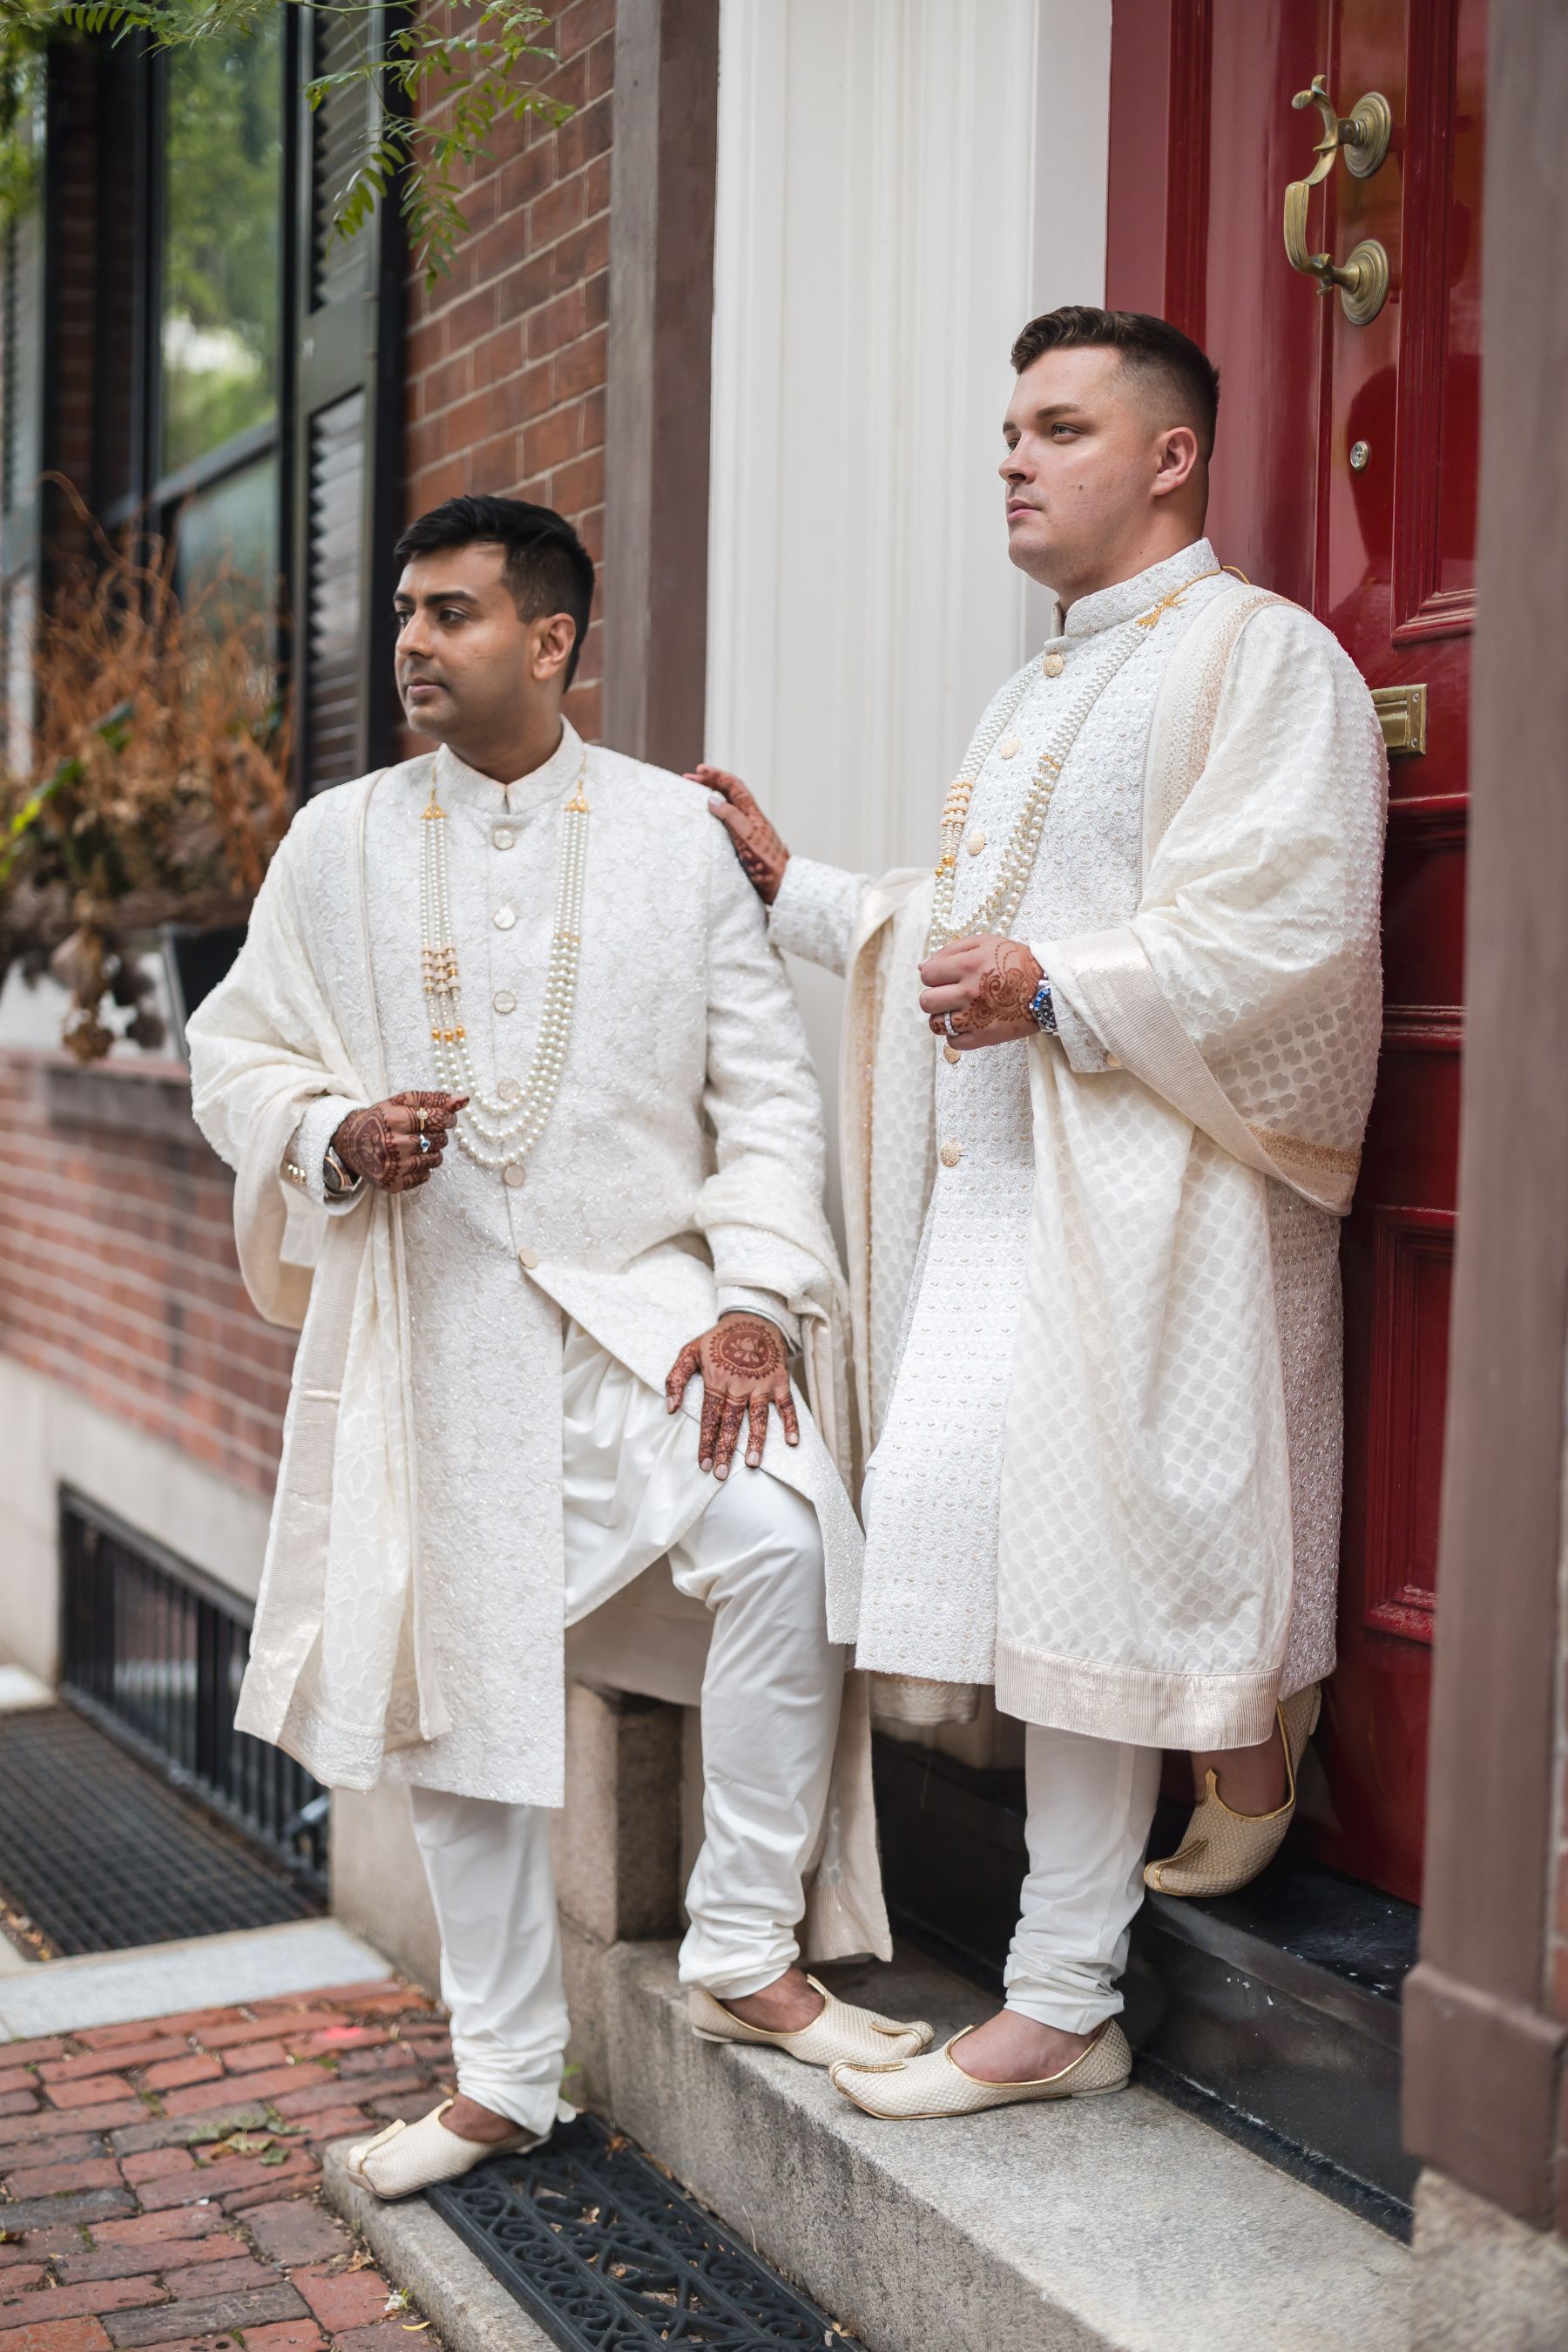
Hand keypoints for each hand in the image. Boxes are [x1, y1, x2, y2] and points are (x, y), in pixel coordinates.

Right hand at [332, 1090, 467, 1192]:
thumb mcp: (401, 1102)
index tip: (445, 1118)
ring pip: (436, 1159)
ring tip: (416, 1144)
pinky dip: (423, 1166)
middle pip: (439, 1140)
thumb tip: (464, 1099)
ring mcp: (394, 1167)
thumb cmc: (380, 1119)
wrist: (350, 1144)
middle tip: (424, 1131)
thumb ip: (433, 1099)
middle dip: (438, 1134)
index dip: (448, 1117)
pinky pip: (425, 1176)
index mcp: (395, 1120)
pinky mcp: (394, 1183)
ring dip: (432, 1151)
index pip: (438, 1118)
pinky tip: (409, 1158)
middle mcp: (393, 1144)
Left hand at [664, 1313, 799, 1477]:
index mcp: (717, 1379)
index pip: (710, 1416)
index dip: (706, 1442)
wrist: (752, 1319)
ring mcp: (762, 1384)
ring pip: (759, 1417)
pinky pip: (787, 1405)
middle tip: (721, 1473)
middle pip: (731, 1422)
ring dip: (756, 1441)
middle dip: (725, 1449)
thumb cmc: (718, 1340)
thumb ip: (675, 1379)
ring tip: (752, 1463)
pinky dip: (791, 1423)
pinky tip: (791, 1442)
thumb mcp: (690, 1351)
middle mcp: (739, 1384)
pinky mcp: (780, 1381)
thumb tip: (670, 1409)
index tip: (703, 1464)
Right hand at [689, 765, 789, 905]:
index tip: (699, 771)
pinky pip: (726, 821)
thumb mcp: (747, 837)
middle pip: (729, 793)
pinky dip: (714, 815)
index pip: (733, 785)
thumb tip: (712, 799)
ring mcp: (747, 830)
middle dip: (709, 783)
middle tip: (690, 780)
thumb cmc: (766, 863)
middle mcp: (749, 818)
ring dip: (711, 797)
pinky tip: (707, 820)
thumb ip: (731, 816)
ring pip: (727, 806)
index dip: (716, 775)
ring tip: (695, 795)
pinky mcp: (744, 843)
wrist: (780, 884)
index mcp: (751, 813)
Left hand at [918, 935, 1042, 1050]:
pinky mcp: (984, 1038)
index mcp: (967, 966)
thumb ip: (950, 951)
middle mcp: (968, 992)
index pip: (927, 975)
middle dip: (934, 997)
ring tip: (959, 1011)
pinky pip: (952, 1042)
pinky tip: (968, 1024)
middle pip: (926, 1002)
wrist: (1048, 988)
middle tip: (951, 995)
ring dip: (943, 1017)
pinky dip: (956, 1035)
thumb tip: (921, 968)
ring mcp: (975, 1017)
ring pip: (935, 1024)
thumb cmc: (1016, 962)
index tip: (946, 977)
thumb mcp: (985, 943)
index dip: (934, 975)